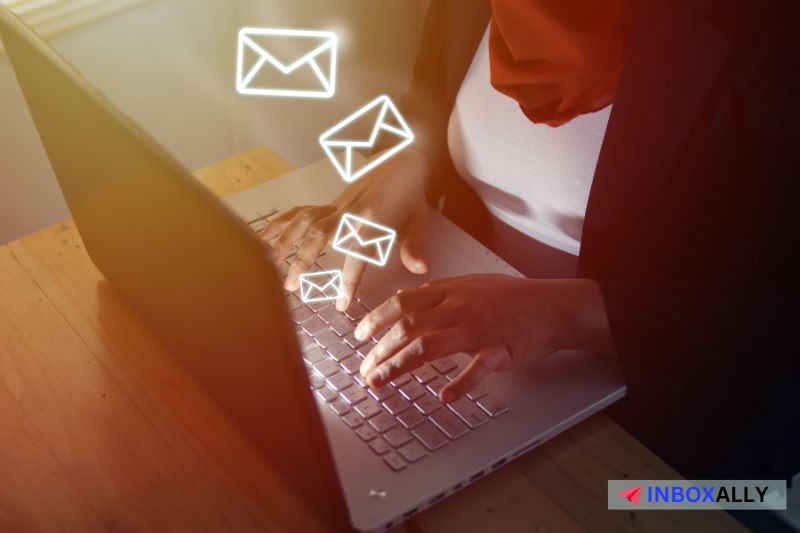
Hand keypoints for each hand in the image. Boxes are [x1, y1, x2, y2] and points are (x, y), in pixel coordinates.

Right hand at [260, 147, 430, 309]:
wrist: (400, 160)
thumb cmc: (410, 193)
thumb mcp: (419, 219)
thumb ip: (415, 246)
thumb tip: (420, 269)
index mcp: (373, 220)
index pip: (358, 255)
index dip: (348, 280)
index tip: (340, 303)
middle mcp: (350, 213)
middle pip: (319, 236)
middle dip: (303, 261)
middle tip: (290, 286)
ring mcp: (336, 207)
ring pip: (305, 222)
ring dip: (286, 241)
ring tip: (271, 263)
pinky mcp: (329, 204)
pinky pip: (301, 211)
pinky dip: (282, 222)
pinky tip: (264, 235)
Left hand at [354, 275, 615, 401]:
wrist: (551, 306)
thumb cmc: (511, 297)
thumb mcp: (471, 284)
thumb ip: (440, 293)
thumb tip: (407, 302)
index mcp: (450, 291)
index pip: (403, 302)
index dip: (376, 319)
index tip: (359, 336)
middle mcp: (458, 307)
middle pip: (408, 327)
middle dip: (380, 350)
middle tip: (365, 370)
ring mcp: (478, 328)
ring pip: (429, 346)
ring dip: (399, 365)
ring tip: (380, 382)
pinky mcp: (499, 350)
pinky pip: (478, 367)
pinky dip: (461, 383)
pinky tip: (445, 397)